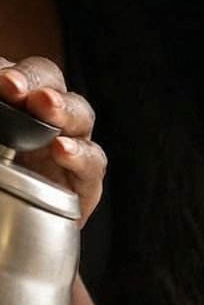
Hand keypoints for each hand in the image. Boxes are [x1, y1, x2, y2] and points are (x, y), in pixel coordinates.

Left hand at [0, 56, 104, 225]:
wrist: (11, 231)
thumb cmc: (4, 191)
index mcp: (16, 103)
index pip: (20, 74)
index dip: (15, 73)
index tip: (3, 83)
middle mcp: (44, 119)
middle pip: (51, 82)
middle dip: (35, 81)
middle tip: (15, 87)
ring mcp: (67, 148)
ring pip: (80, 115)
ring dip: (63, 109)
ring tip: (45, 106)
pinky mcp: (85, 184)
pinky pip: (94, 163)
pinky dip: (80, 155)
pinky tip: (63, 150)